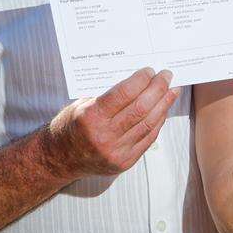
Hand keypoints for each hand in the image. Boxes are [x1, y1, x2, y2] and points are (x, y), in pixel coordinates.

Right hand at [42, 68, 179, 178]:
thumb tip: (138, 78)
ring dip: (164, 104)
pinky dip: (158, 121)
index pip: (124, 93)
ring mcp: (115, 152)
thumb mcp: (82, 104)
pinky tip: (163, 109)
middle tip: (166, 76)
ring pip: (149, 123)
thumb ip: (108, 94)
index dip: (141, 80)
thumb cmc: (72, 125)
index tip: (150, 70)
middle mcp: (104, 136)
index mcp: (90, 117)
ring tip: (172, 91)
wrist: (60, 159)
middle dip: (158, 89)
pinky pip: (148, 138)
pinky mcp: (124, 162)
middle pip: (140, 108)